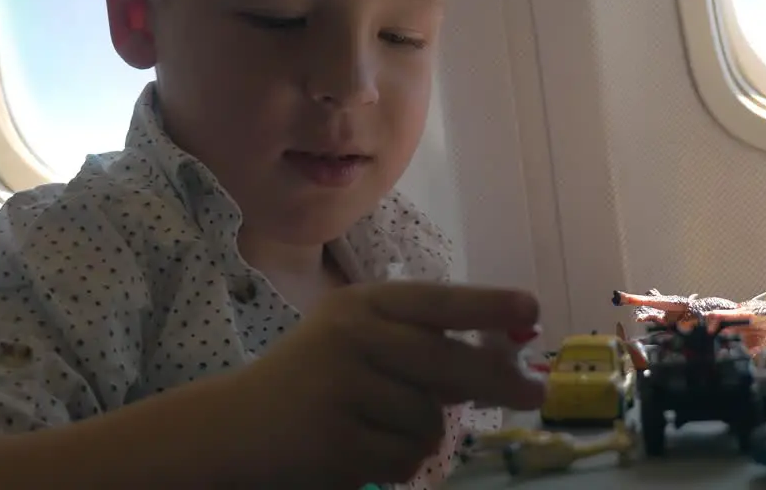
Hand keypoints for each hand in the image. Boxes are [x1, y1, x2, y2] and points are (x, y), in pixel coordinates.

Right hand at [224, 281, 545, 487]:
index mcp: (363, 305)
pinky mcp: (335, 440)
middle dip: (498, 381)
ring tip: (381, 428)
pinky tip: (365, 452)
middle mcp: (351, 336)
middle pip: (448, 363)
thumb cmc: (313, 380)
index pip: (437, 301)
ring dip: (424, 434)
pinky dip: (401, 464)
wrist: (232, 429)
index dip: (488, 305)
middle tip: (533, 394)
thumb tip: (505, 361)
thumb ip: (423, 346)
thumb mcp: (362, 343)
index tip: (533, 311)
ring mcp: (340, 388)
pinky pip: (406, 458)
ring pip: (430, 420)